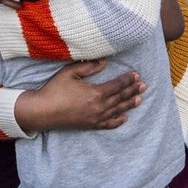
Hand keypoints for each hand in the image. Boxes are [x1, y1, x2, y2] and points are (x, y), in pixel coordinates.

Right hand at [13, 60, 145, 132]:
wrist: (42, 111)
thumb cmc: (54, 90)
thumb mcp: (70, 72)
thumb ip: (88, 66)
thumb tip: (104, 62)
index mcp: (96, 93)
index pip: (117, 85)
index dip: (128, 79)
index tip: (136, 74)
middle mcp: (99, 107)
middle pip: (121, 97)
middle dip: (133, 91)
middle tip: (144, 86)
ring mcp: (95, 118)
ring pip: (117, 110)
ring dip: (129, 105)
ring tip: (140, 99)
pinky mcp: (90, 125)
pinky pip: (108, 124)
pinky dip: (118, 121)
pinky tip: (125, 118)